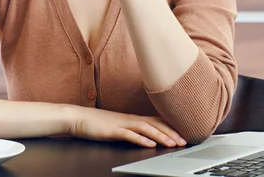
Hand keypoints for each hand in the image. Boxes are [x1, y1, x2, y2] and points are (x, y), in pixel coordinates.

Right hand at [67, 106, 186, 147]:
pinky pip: (128, 135)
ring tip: (172, 143)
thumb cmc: (98, 124)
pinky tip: (149, 144)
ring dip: (160, 136)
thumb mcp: (118, 126)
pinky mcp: (112, 130)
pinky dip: (140, 139)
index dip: (171, 126)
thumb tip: (146, 136)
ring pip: (145, 129)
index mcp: (133, 118)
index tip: (184, 133)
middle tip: (184, 140)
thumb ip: (132, 130)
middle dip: (171, 132)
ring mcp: (121, 124)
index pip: (156, 121)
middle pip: (154, 124)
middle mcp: (130, 119)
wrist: (79, 118)